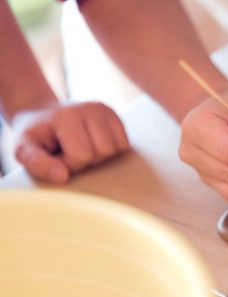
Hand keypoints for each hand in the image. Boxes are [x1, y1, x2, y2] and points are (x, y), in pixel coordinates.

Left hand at [11, 102, 129, 182]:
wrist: (41, 113)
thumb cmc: (35, 134)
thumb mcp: (23, 149)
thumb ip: (37, 164)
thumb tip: (62, 177)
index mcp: (67, 116)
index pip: (82, 155)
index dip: (69, 163)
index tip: (57, 156)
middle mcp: (90, 108)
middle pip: (104, 151)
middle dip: (86, 159)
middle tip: (69, 151)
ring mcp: (104, 110)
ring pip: (117, 148)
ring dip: (100, 155)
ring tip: (81, 147)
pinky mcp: (114, 115)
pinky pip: (124, 143)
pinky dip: (111, 149)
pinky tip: (93, 143)